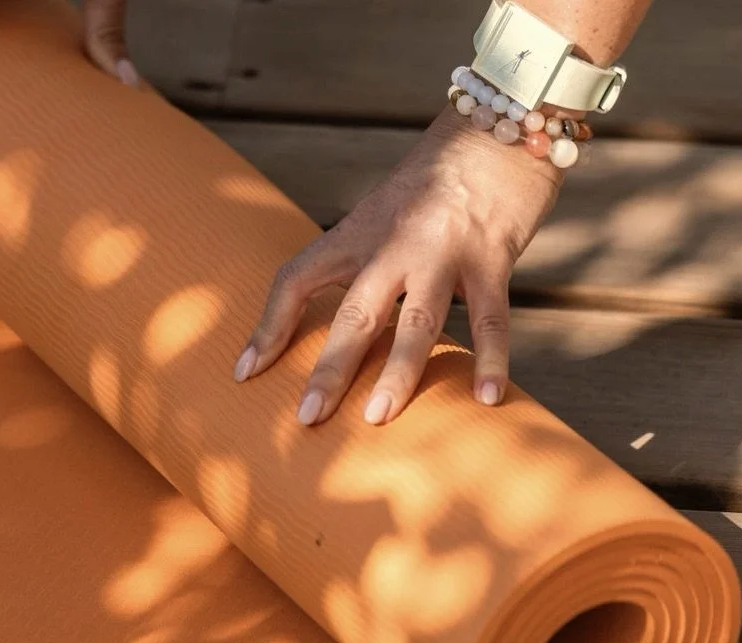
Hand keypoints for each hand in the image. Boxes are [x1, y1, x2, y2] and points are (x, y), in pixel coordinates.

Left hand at [234, 106, 562, 425]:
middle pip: (354, 313)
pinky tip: (487, 400)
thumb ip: (363, 262)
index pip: (296, 280)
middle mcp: (392, 244)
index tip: (245, 372)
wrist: (496, 125)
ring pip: (417, 321)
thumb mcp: (382, 215)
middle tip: (307, 417)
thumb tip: (348, 327)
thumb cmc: (434, 183)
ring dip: (397, 372)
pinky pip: (492, 318)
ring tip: (377, 418)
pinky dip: (491, 360)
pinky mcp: (491, 256)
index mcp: (355, 234)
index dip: (267, 327)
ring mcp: (442, 251)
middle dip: (329, 368)